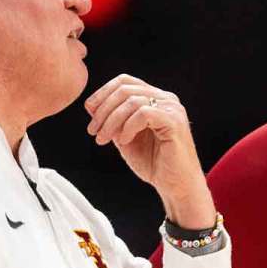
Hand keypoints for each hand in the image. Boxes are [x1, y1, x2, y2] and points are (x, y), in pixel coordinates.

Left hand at [84, 74, 215, 227]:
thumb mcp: (125, 138)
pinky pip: (143, 113)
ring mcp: (172, 109)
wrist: (176, 185)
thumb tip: (91, 106)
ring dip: (111, 121)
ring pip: (132, 101)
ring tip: (104, 139)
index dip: (103, 93)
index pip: (125, 81)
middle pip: (125, 89)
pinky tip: (124, 141)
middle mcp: (166, 99)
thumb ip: (112, 121)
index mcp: (155, 99)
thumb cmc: (155, 164)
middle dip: (103, 110)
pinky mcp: (174, 122)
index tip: (90, 113)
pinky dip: (128, 127)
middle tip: (93, 131)